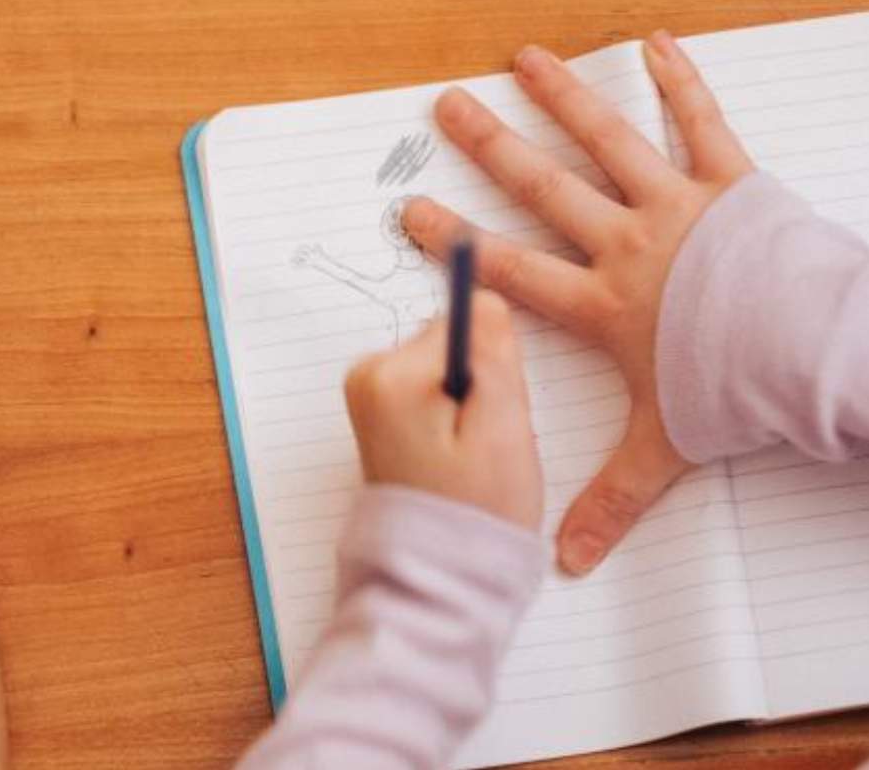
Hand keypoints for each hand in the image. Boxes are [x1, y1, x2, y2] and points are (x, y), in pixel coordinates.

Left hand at [345, 291, 541, 530]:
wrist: (438, 574)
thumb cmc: (474, 513)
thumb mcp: (502, 426)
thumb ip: (492, 352)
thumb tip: (480, 294)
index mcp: (389, 375)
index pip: (468, 321)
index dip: (497, 367)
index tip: (488, 413)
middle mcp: (366, 376)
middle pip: (455, 341)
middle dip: (483, 383)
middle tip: (483, 443)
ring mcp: (369, 394)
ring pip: (449, 366)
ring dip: (472, 403)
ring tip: (469, 456)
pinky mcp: (381, 409)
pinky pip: (435, 388)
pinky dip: (455, 416)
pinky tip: (455, 457)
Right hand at [401, 33, 753, 573]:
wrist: (813, 348)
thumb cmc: (736, 390)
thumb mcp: (665, 448)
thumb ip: (611, 498)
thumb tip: (565, 558)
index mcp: (603, 303)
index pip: (510, 271)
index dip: (455, 242)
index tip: (411, 211)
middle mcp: (626, 243)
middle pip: (543, 188)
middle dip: (489, 146)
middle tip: (447, 108)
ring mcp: (676, 204)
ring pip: (608, 141)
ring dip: (564, 97)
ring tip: (526, 59)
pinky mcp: (731, 180)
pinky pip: (701, 121)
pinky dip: (681, 79)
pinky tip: (657, 41)